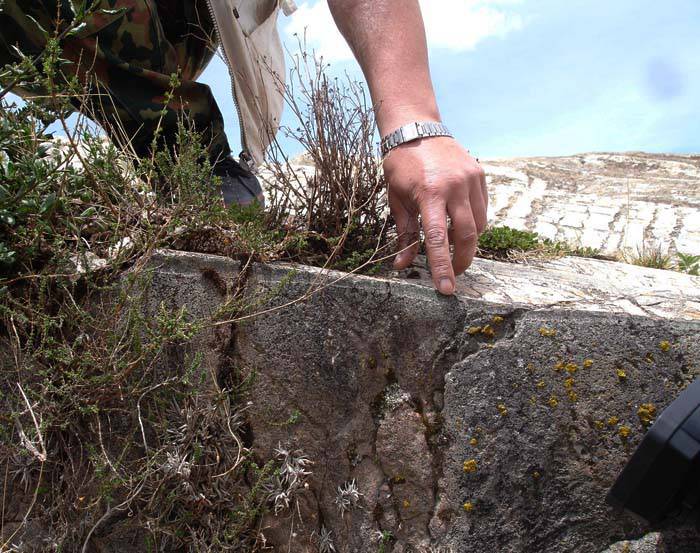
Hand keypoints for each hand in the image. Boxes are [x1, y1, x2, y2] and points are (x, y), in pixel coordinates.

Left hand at [383, 136, 487, 294]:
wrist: (416, 128)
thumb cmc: (401, 166)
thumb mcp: (396, 200)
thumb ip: (403, 235)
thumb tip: (401, 266)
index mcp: (429, 193)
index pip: (438, 239)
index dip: (442, 267)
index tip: (445, 289)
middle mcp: (454, 186)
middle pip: (467, 235)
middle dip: (462, 260)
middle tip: (453, 274)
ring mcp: (470, 179)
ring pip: (478, 224)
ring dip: (467, 241)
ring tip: (452, 245)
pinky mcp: (479, 175)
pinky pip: (481, 209)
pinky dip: (473, 223)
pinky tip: (459, 224)